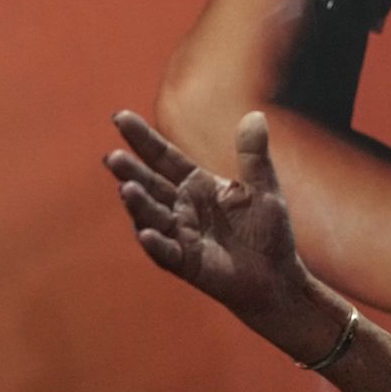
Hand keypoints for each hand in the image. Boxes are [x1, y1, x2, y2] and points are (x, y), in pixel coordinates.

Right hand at [104, 111, 319, 342]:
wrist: (276, 276)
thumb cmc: (268, 232)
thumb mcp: (264, 190)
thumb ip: (254, 156)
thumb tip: (255, 115)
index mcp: (197, 184)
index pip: (165, 157)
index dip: (143, 138)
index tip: (120, 116)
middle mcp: (181, 206)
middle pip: (151, 184)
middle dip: (131, 171)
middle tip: (114, 157)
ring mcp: (179, 234)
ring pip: (152, 216)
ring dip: (138, 204)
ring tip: (126, 189)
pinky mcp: (184, 262)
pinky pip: (166, 252)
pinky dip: (156, 244)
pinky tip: (147, 233)